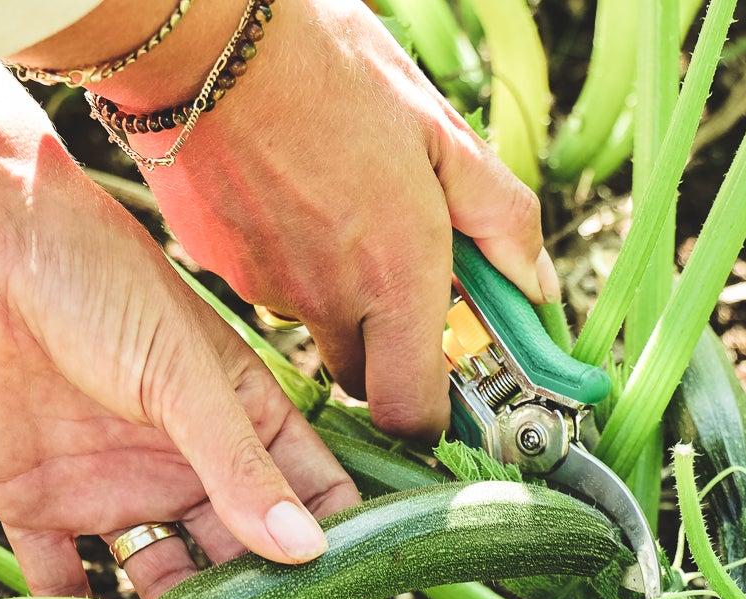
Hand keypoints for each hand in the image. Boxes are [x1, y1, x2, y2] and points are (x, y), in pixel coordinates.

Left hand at [0, 144, 364, 598]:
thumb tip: (306, 551)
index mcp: (235, 416)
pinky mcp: (37, 503)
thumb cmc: (95, 283)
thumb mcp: (183, 376)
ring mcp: (112, 486)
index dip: (333, 552)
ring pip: (163, 578)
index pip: (305, 494)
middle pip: (239, 551)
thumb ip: (240, 468)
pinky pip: (64, 579)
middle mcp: (181, 460)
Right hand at [90, 0, 558, 438]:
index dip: (429, 415)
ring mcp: (266, 287)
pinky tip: (287, 192)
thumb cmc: (328, 67)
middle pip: (360, 375)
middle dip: (384, 346)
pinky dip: (286, 258)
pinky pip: (266, 284)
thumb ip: (499, 217)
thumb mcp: (439, 130)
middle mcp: (329, 298)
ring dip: (335, 291)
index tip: (448, 378)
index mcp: (395, 275)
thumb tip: (537, 284)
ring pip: (313, 323)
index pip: (410, 412)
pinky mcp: (219, 264)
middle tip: (399, 278)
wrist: (207, 36)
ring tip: (338, 206)